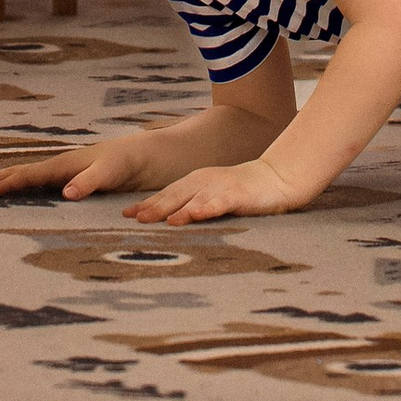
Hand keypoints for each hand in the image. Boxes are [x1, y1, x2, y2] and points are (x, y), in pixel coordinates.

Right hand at [0, 135, 153, 201]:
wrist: (164, 156)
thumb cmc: (140, 160)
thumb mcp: (118, 170)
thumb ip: (93, 179)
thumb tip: (66, 194)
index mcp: (69, 164)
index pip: (29, 175)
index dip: (5, 184)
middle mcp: (66, 169)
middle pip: (23, 175)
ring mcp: (73, 178)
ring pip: (33, 183)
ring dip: (9, 187)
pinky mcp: (84, 188)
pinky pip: (49, 192)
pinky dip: (30, 195)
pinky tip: (26, 205)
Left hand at [129, 156, 316, 223]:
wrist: (275, 179)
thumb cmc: (240, 192)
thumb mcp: (211, 197)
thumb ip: (191, 206)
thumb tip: (166, 222)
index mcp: (195, 182)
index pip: (166, 194)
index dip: (146, 203)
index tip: (125, 214)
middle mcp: (204, 182)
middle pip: (175, 195)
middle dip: (154, 207)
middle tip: (135, 218)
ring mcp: (221, 187)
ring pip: (195, 198)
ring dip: (178, 209)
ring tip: (162, 221)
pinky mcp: (238, 194)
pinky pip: (221, 202)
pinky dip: (208, 208)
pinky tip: (198, 215)